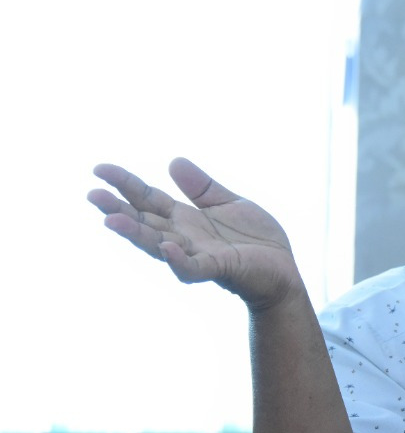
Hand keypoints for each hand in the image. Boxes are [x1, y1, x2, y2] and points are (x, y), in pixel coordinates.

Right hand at [87, 158, 302, 311]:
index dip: (125, 184)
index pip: (148, 199)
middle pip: (145, 221)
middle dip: (118, 209)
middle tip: (92, 195)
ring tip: (113, 221)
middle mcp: (184, 237)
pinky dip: (179, 260)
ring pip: (160, 245)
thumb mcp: (229, 203)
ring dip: (137, 235)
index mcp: (186, 219)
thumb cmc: (256, 240)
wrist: (283, 271)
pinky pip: (194, 267)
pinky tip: (166, 247)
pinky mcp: (219, 268)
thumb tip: (173, 161)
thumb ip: (202, 187)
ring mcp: (199, 254)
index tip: (99, 170)